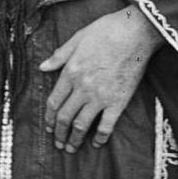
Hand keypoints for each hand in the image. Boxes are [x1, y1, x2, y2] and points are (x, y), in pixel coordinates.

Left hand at [39, 5, 163, 153]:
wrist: (135, 32)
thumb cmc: (106, 30)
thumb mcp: (78, 37)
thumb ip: (59, 55)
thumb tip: (42, 67)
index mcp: (71, 71)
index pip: (54, 101)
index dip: (49, 117)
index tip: (48, 127)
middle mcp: (83, 87)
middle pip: (65, 117)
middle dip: (59, 133)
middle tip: (58, 143)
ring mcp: (100, 96)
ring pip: (81, 125)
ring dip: (74, 140)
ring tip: (71, 148)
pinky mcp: (118, 101)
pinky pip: (106, 125)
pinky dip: (100, 137)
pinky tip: (96, 143)